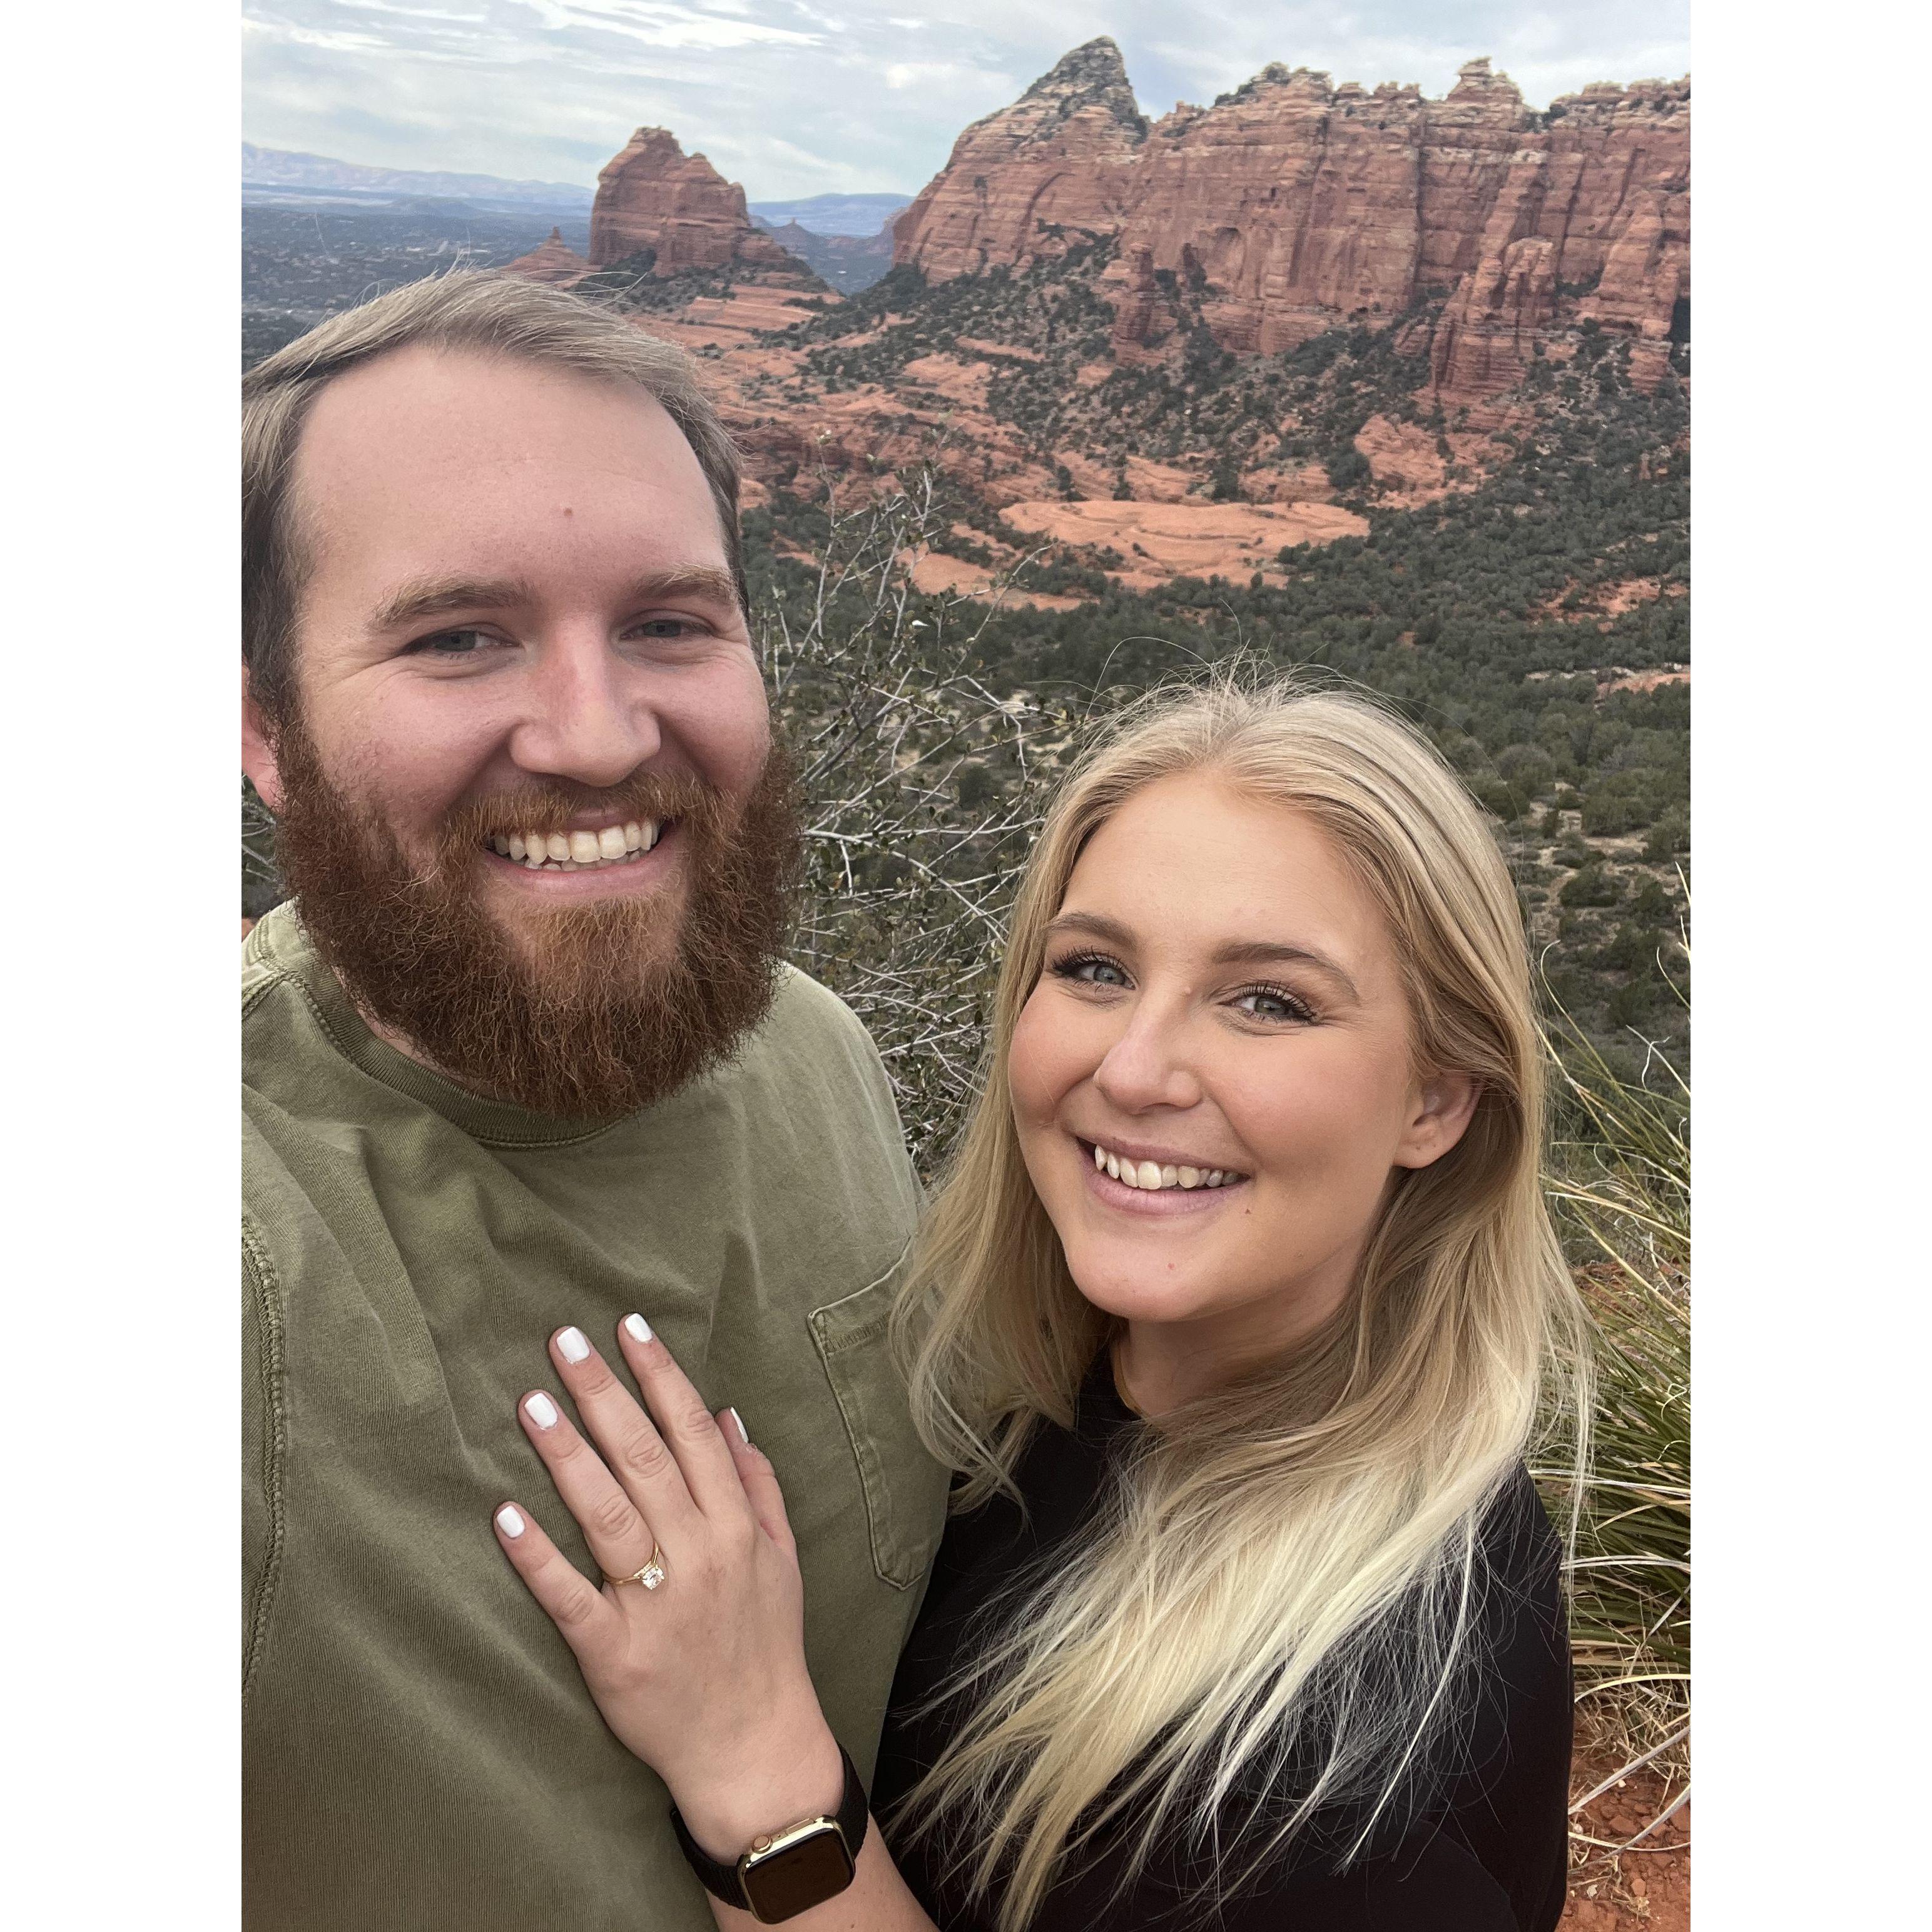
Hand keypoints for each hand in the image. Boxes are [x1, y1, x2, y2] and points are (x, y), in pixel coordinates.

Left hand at [493, 1316, 844, 1854]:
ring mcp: (654, 1606)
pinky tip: (504, 1513)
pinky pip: (570, 1597)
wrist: (753, 1746)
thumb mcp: (782, 1558)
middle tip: (563, 1342)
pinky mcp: (613, 1654)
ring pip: (607, 1515)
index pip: (694, 1433)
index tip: (628, 1326)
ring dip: (567, 1454)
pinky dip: (536, 1556)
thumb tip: (728, 1417)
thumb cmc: (766, 1645)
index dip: (660, 1375)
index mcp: (736, 1528)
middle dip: (604, 1394)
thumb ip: (757, 1485)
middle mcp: (698, 1556)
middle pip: (645, 1459)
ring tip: (531, 1403)